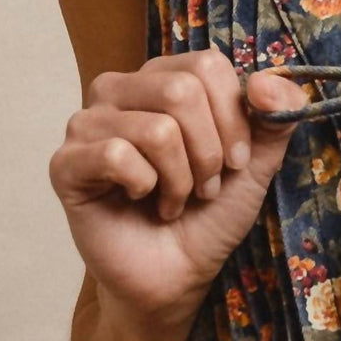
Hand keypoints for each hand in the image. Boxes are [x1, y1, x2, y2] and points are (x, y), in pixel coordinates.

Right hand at [49, 48, 309, 319]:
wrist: (177, 275)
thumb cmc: (210, 212)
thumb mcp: (257, 160)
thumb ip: (275, 115)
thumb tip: (267, 81)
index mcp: (163, 76)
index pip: (207, 65)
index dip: (233, 118)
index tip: (236, 160)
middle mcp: (120, 89)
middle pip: (181, 91)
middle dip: (208, 152)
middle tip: (204, 187)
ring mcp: (87, 123)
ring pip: (156, 129)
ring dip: (180, 179)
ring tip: (174, 199)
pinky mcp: (66, 163)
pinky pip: (116, 156)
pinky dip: (145, 188)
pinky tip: (141, 201)